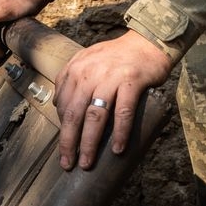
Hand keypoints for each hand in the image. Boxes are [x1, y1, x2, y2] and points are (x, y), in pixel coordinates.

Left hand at [51, 29, 170, 170]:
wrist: (147, 42)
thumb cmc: (117, 56)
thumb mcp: (88, 60)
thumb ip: (72, 78)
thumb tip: (58, 106)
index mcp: (77, 68)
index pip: (64, 105)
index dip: (63, 129)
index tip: (64, 148)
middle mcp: (91, 72)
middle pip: (75, 113)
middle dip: (69, 142)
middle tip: (68, 163)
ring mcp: (111, 77)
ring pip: (95, 115)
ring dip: (90, 142)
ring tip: (87, 162)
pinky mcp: (132, 81)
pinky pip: (124, 111)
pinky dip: (120, 132)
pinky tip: (117, 149)